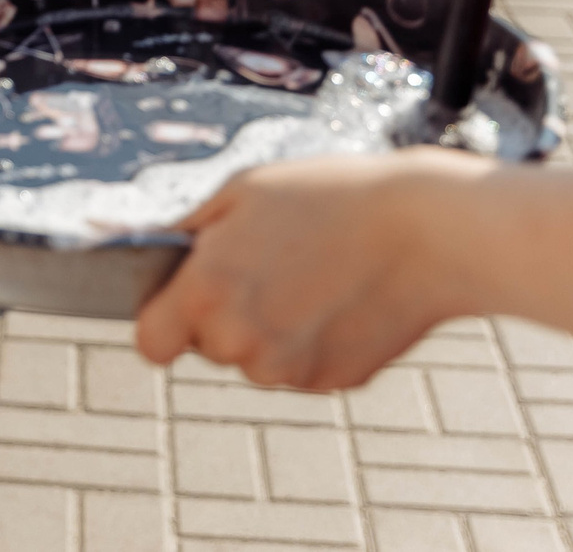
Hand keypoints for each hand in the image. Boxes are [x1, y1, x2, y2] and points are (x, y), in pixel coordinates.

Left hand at [135, 148, 486, 389]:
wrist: (428, 230)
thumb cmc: (330, 197)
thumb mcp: (242, 191)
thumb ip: (187, 231)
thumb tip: (144, 247)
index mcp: (207, 293)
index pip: (152, 344)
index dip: (163, 319)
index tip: (183, 297)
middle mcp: (243, 343)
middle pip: (208, 346)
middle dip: (223, 313)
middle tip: (266, 264)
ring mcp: (292, 369)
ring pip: (258, 359)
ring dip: (269, 330)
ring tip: (311, 275)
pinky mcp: (335, 381)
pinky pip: (303, 366)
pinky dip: (313, 340)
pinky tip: (341, 297)